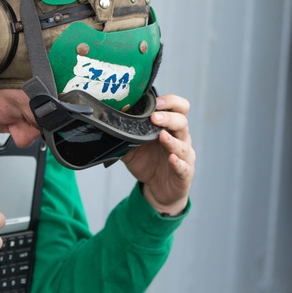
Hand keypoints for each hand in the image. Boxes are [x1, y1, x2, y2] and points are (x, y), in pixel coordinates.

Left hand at [121, 93, 193, 215]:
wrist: (157, 189)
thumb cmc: (148, 164)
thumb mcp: (132, 148)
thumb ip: (124, 136)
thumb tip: (107, 125)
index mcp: (169, 128)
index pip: (178, 108)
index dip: (170, 102)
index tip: (156, 102)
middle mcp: (180, 139)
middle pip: (182, 122)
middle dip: (168, 118)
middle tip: (154, 117)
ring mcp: (183, 156)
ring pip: (182, 144)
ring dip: (172, 140)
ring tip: (162, 136)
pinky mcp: (184, 173)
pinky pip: (183, 166)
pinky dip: (177, 162)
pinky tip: (172, 159)